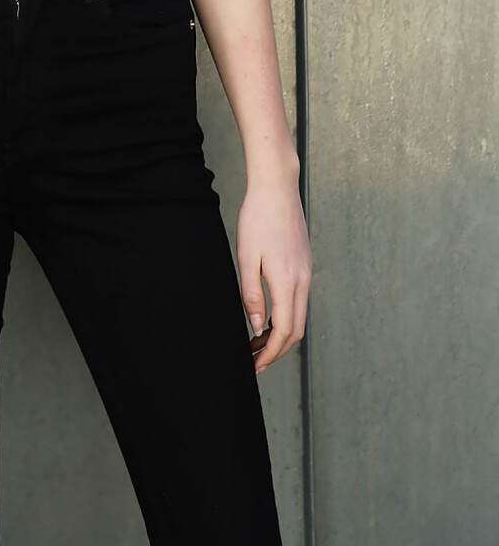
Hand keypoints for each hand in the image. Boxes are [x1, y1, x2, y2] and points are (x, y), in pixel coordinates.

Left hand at [237, 174, 311, 373]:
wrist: (277, 187)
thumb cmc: (257, 218)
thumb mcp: (246, 256)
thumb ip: (252, 293)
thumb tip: (256, 327)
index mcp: (287, 282)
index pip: (284, 332)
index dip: (269, 354)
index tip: (254, 366)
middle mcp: (302, 281)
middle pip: (296, 331)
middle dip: (276, 351)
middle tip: (253, 360)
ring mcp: (306, 273)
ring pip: (299, 316)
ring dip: (281, 334)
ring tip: (256, 341)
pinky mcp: (304, 264)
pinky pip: (298, 300)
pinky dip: (286, 316)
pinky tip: (268, 315)